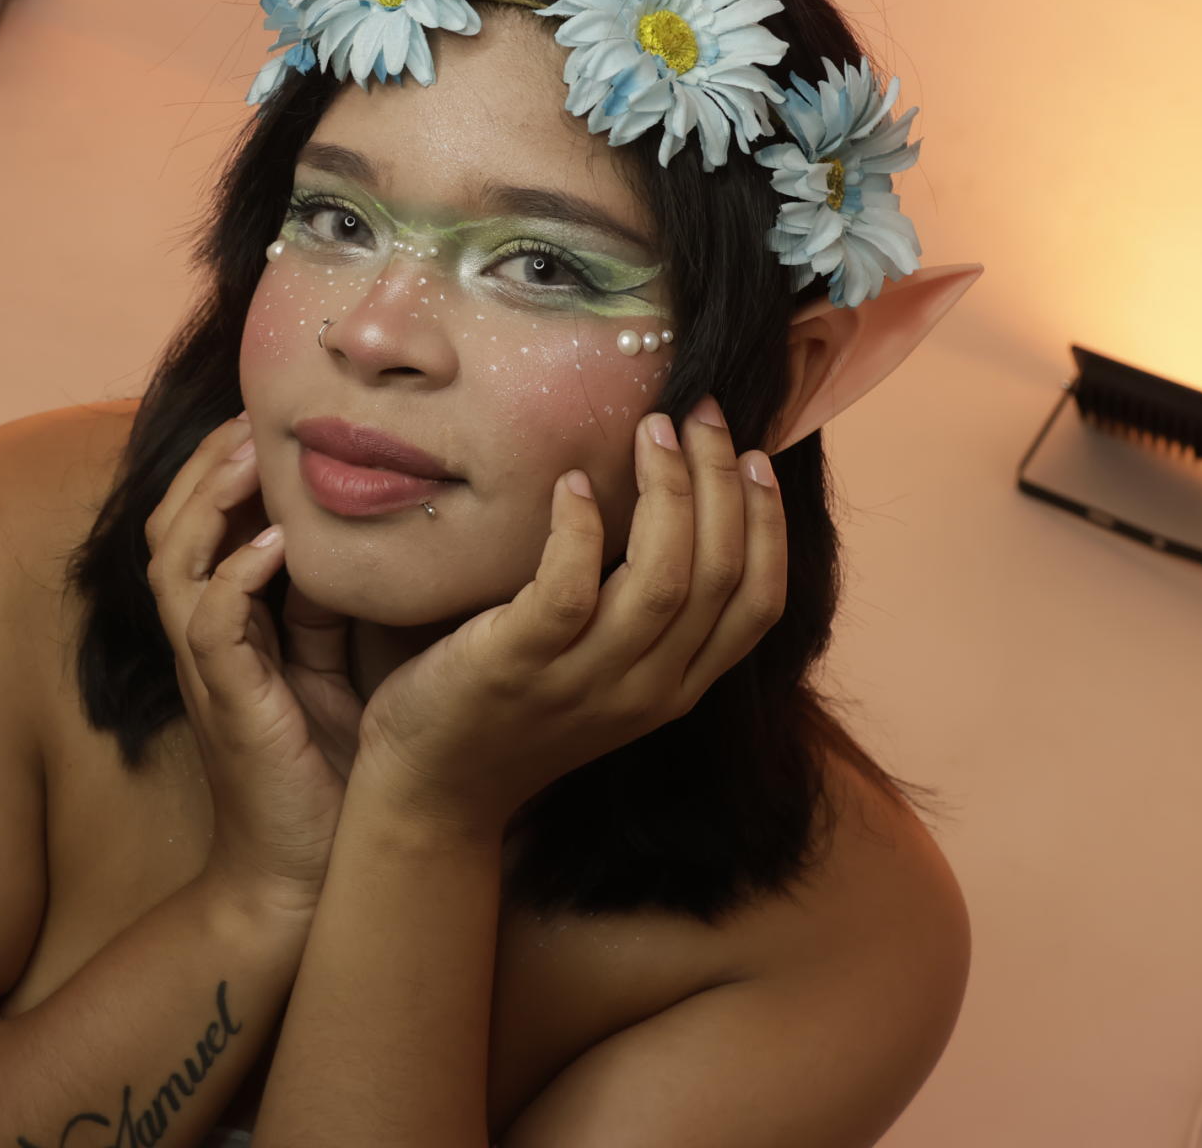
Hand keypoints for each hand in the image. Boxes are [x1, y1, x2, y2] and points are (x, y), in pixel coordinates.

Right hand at [144, 414, 355, 913]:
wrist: (305, 877)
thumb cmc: (324, 773)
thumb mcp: (332, 669)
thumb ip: (328, 608)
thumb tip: (357, 537)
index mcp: (226, 625)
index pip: (200, 523)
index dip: (221, 466)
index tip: (267, 418)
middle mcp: (204, 638)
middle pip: (171, 525)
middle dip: (206, 464)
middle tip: (253, 416)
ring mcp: (209, 670)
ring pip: (175, 562)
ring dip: (210, 504)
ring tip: (253, 459)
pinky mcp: (229, 704)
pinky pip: (211, 625)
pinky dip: (236, 578)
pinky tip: (275, 545)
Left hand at [353, 396, 786, 837]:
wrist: (434, 789)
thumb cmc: (515, 714)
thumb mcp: (604, 675)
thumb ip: (645, 617)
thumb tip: (676, 514)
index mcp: (678, 689)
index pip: (760, 603)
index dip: (768, 523)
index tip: (755, 456)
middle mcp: (646, 688)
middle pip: (720, 575)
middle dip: (722, 482)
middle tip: (701, 413)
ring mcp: (585, 680)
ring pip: (662, 579)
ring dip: (668, 492)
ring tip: (651, 428)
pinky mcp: (518, 665)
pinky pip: (570, 588)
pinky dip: (580, 528)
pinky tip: (573, 483)